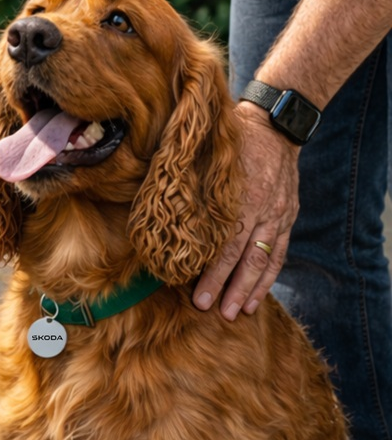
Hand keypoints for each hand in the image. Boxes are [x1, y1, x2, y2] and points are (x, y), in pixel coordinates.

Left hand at [192, 101, 299, 319]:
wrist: (276, 125)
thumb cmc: (231, 140)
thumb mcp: (208, 155)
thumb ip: (187, 181)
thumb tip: (153, 202)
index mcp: (239, 197)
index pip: (223, 244)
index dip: (210, 272)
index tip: (194, 293)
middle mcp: (262, 210)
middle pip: (243, 258)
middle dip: (227, 288)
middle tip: (212, 312)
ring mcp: (278, 216)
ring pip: (263, 261)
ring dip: (249, 290)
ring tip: (236, 314)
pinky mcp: (287, 218)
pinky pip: (278, 254)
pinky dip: (268, 278)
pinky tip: (256, 298)